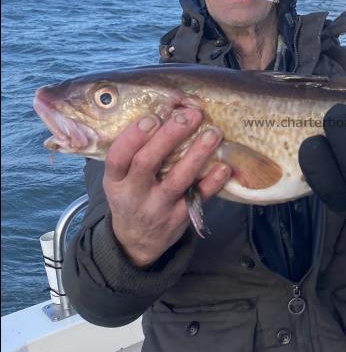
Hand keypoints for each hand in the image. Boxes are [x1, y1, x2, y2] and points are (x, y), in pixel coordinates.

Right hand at [103, 109, 230, 267]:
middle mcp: (134, 194)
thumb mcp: (121, 178)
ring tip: (213, 132)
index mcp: (115, 181)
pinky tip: (224, 165)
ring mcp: (158, 208)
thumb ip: (135, 152)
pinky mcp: (180, 218)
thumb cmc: (132, 195)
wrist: (136, 241)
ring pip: (177, 180)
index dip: (133, 137)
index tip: (152, 117)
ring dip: (196, 154)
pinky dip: (212, 182)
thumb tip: (165, 111)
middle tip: (189, 116)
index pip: (118, 157)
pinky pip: (198, 198)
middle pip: (147, 163)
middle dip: (169, 137)